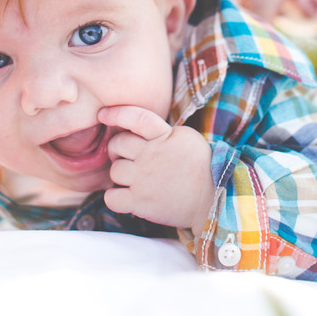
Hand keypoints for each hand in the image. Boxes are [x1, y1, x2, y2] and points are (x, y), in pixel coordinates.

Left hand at [99, 105, 214, 232]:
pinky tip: (126, 197)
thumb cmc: (201, 167)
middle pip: (117, 144)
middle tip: (126, 157)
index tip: (102, 114)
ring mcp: (144, 179)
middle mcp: (151, 155)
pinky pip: (111, 197)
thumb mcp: (187, 138)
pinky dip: (114, 198)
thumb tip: (140, 130)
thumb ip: (163, 132)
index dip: (116, 113)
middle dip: (116, 150)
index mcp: (164, 136)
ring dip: (120, 175)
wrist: (214, 199)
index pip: (136, 117)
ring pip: (114, 171)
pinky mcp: (140, 202)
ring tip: (133, 180)